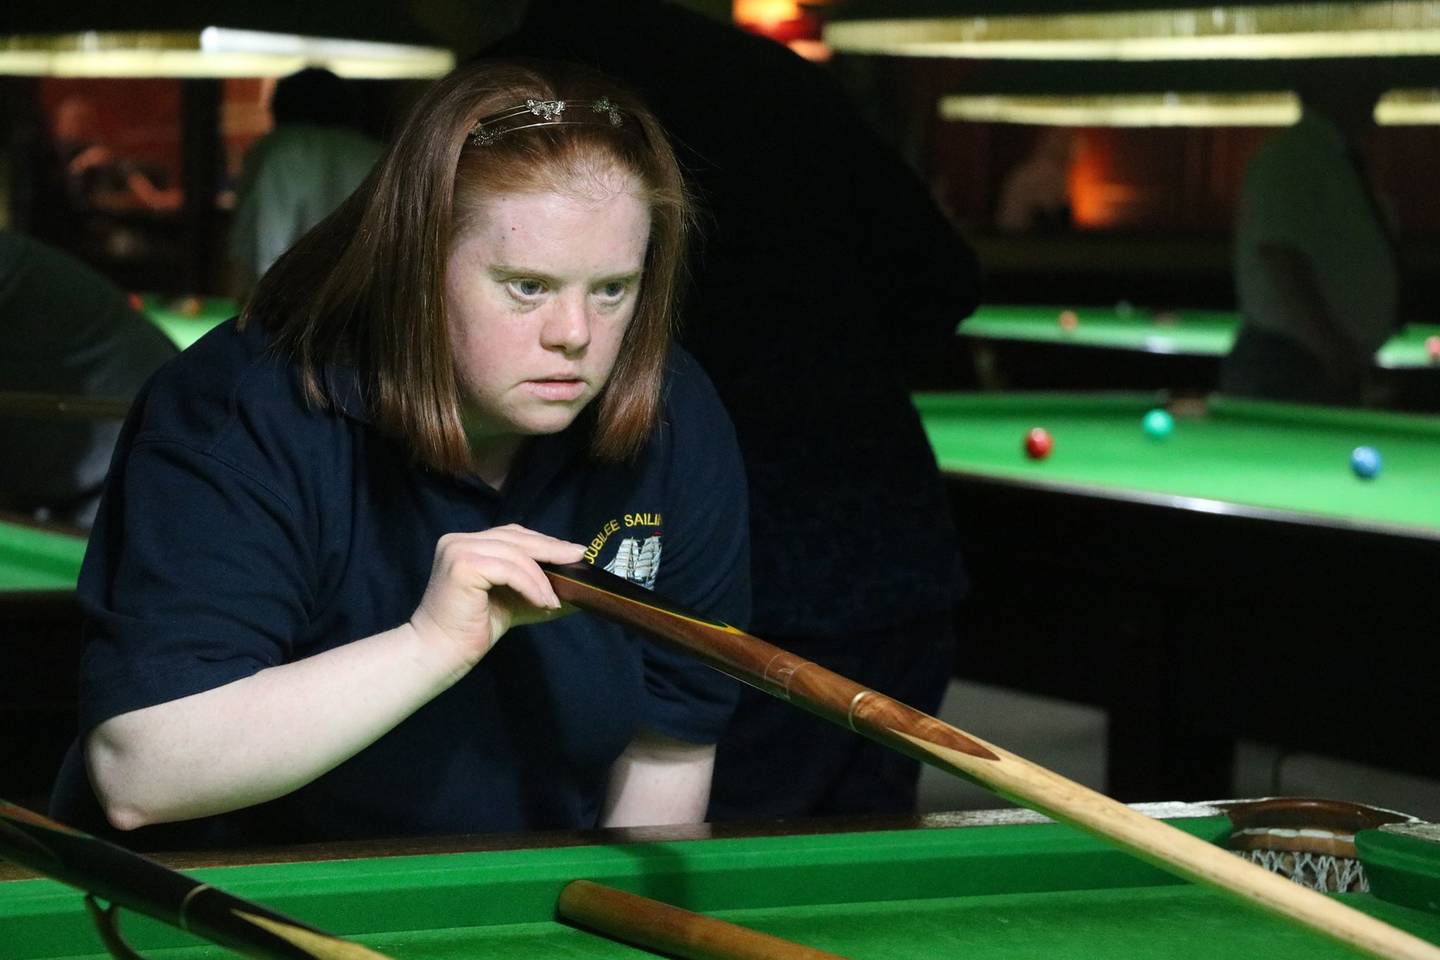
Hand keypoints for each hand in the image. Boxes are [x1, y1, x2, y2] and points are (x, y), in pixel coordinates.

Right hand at [409, 525, 585, 668]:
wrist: (441, 652)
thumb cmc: (472, 630)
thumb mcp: (513, 602)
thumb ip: (536, 588)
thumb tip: (575, 587)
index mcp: (467, 544)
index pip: (513, 536)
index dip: (544, 542)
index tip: (574, 552)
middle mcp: (459, 540)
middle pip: (516, 539)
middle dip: (551, 550)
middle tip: (578, 560)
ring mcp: (458, 550)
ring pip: (515, 554)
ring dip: (541, 577)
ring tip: (556, 600)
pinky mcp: (463, 565)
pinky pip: (509, 570)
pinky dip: (531, 585)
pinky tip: (543, 602)